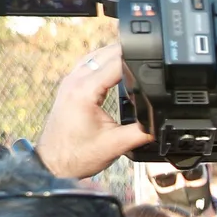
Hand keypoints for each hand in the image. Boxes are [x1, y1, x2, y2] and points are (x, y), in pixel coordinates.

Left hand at [35, 45, 155, 179]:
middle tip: (153, 59)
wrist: (54, 163)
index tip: (157, 63)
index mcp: (85, 91)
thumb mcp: (117, 144)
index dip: (139, 60)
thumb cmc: (78, 155)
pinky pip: (88, 63)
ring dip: (116, 55)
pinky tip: (116, 68)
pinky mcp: (70, 86)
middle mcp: (75, 80)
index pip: (117, 63)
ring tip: (138, 59)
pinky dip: (104, 62)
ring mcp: (70, 81)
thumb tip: (162, 123)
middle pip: (107, 53)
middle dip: (130, 54)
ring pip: (96, 55)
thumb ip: (142, 131)